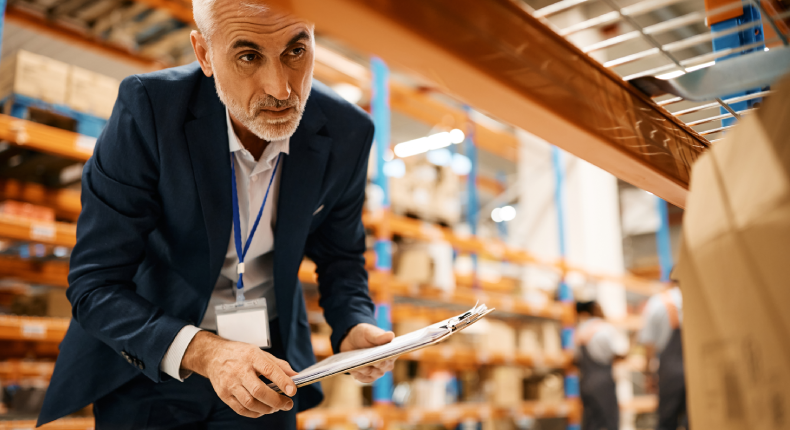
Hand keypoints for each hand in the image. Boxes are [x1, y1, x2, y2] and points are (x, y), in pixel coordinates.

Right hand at [182, 331, 296, 417]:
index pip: (269, 370)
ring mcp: (230, 384)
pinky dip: (254, 413)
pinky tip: (262, 410)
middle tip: (287, 404)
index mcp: (251, 357)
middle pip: (258, 391)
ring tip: (276, 408)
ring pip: (250, 403)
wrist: (213, 356)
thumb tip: (296, 376)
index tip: (293, 391)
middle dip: (276, 401)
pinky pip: (240, 409)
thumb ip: (279, 365)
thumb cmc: (241, 355)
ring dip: (266, 409)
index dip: (282, 381)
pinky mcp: (223, 394)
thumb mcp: (260, 353)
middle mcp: (239, 370)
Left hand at [339, 323, 395, 382]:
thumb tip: (391, 335)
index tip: (381, 356)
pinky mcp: (368, 377)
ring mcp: (377, 372)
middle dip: (373, 363)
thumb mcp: (369, 332)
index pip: (392, 356)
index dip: (387, 357)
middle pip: (381, 366)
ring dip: (363, 369)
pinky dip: (358, 374)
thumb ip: (379, 336)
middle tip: (365, 359)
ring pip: (371, 373)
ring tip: (355, 364)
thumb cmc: (363, 335)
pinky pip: (364, 378)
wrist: (351, 342)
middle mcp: (386, 364)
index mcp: (391, 352)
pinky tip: (353, 368)